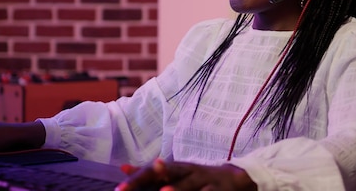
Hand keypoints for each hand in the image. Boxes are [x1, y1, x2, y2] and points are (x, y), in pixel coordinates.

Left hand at [116, 159, 256, 190]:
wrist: (236, 178)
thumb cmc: (198, 178)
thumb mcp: (175, 172)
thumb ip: (150, 173)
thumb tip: (123, 168)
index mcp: (177, 167)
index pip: (153, 171)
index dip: (137, 179)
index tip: (119, 190)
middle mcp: (189, 171)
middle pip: (170, 172)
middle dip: (153, 177)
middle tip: (135, 186)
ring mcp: (205, 181)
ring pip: (190, 185)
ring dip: (178, 189)